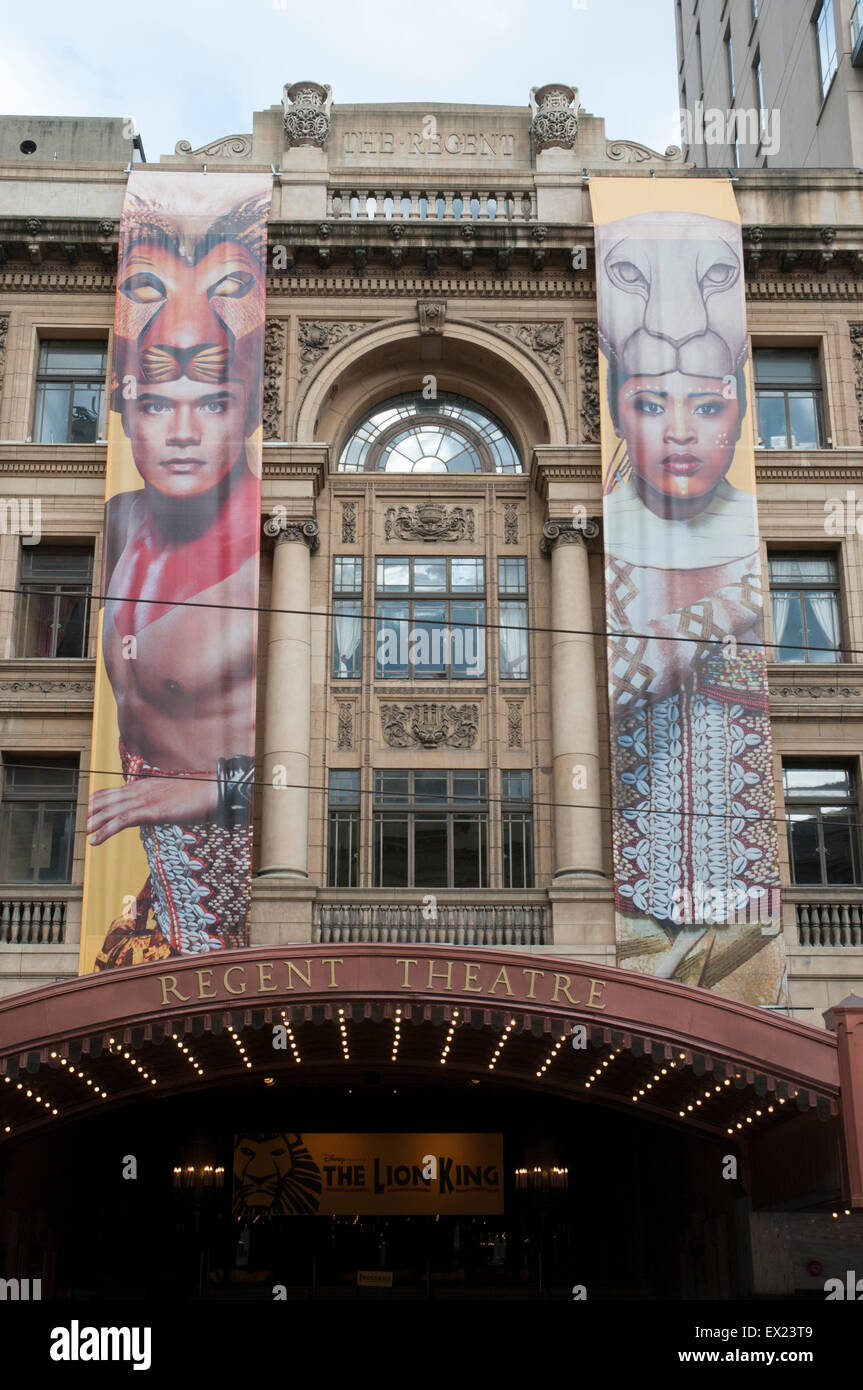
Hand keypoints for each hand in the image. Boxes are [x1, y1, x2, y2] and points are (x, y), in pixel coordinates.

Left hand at [88, 775, 219, 845]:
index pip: (116, 790)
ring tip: (86, 831)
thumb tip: (158, 808)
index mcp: (146, 785)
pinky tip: (96, 840)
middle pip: (109, 799)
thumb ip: (162, 800)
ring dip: (96, 822)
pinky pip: (121, 822)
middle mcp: (141, 790)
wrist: (211, 791)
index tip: (90, 806)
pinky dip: (105, 831)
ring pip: (112, 810)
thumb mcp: (174, 796)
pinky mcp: (149, 811)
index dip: (101, 799)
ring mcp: (144, 799)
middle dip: (95, 811)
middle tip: (84, 821)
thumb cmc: (198, 795)